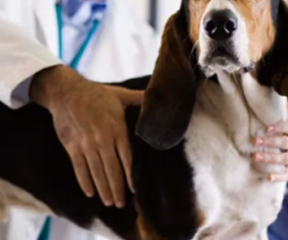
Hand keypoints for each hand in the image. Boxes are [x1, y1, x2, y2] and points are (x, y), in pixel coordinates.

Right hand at [30, 65, 142, 207]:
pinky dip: (84, 182)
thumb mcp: (121, 94)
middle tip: (122, 204)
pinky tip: (90, 193)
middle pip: (112, 169)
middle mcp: (102, 139)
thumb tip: (159, 98)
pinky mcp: (72, 146)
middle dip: (117, 188)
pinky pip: (79, 168)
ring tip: (109, 202)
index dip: (131, 175)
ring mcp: (85, 144)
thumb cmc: (97, 94)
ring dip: (103, 189)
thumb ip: (140, 99)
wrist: (66, 92)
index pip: (126, 157)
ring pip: (96, 172)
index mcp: (116, 128)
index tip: (135, 190)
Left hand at [253, 105, 287, 181]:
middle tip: (255, 141)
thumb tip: (284, 93)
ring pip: (284, 158)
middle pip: (285, 143)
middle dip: (270, 142)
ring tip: (255, 157)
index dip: (278, 127)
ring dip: (270, 158)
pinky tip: (267, 179)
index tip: (266, 128)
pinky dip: (278, 177)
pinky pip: (287, 175)